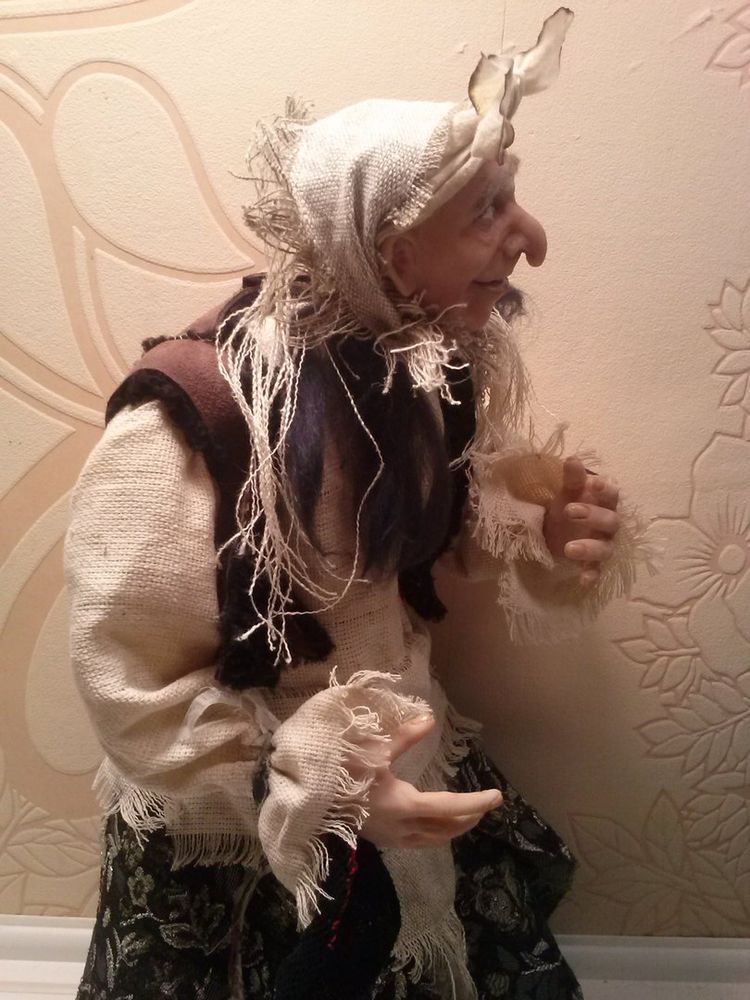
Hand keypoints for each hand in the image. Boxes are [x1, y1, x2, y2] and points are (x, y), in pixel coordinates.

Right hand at [348, 715, 502, 849]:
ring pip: (434, 839)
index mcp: (405, 805)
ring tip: (466, 815)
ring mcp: (393, 838)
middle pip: (447, 828)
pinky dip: (435, 833)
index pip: (451, 807)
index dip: (476, 802)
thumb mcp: (374, 751)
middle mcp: (403, 827)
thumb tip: (429, 720)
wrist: (310, 801)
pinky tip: (433, 824)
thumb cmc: (341, 773)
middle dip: (469, 816)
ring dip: (454, 827)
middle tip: (485, 803)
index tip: (497, 796)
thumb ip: (404, 736)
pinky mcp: (383, 840)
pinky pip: (419, 841)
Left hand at [543, 455, 619, 587]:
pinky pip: (597, 571)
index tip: (591, 483)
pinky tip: (583, 581)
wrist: (561, 531)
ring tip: (569, 549)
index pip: (611, 494)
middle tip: (569, 510)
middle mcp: (609, 525)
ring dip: (590, 548)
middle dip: (592, 516)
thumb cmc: (570, 506)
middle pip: (610, 521)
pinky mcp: (594, 563)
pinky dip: (591, 575)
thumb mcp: (568, 492)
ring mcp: (603, 544)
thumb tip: (572, 459)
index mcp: (605, 503)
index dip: (604, 488)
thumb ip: (572, 479)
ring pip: (605, 548)